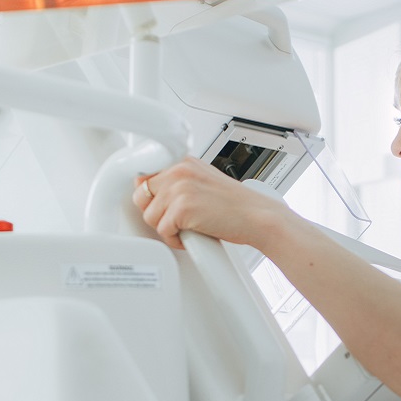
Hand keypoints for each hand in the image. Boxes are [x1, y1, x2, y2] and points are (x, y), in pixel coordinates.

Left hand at [132, 156, 288, 249]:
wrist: (258, 217)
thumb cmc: (236, 205)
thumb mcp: (203, 182)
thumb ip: (179, 183)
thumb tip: (152, 192)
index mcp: (183, 161)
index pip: (144, 175)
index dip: (150, 196)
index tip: (157, 204)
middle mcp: (179, 170)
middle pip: (141, 196)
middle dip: (156, 212)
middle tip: (176, 220)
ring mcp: (180, 188)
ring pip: (149, 216)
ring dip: (166, 228)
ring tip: (188, 228)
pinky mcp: (182, 208)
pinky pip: (162, 230)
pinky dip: (176, 239)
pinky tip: (194, 234)